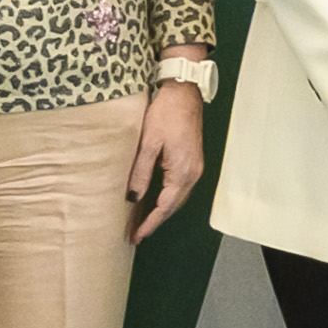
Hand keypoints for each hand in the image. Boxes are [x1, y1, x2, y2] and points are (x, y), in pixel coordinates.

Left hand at [128, 78, 207, 237]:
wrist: (184, 92)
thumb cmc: (166, 113)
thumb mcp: (149, 144)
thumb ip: (141, 173)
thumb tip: (132, 198)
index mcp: (183, 172)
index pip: (165, 206)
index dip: (150, 223)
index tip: (136, 236)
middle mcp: (193, 173)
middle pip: (173, 205)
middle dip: (154, 220)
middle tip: (135, 233)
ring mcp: (194, 167)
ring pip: (176, 197)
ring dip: (160, 210)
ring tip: (141, 221)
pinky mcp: (192, 160)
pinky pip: (179, 186)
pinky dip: (166, 198)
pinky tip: (154, 200)